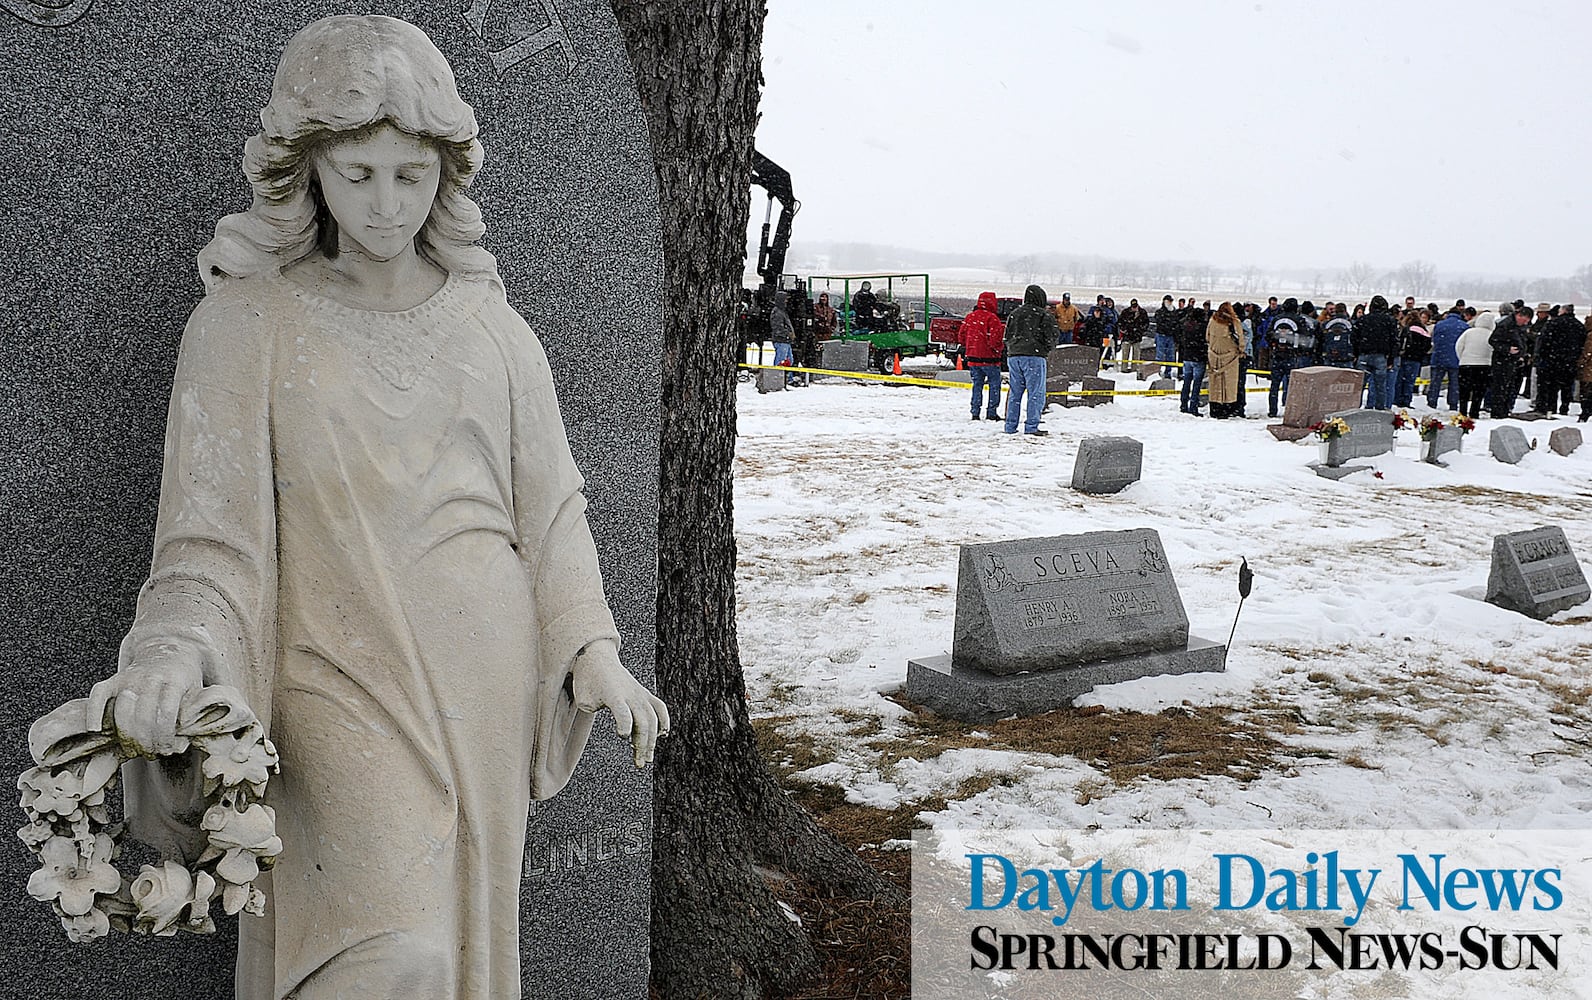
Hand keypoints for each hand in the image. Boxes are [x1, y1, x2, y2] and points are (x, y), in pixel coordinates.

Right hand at [86, 640, 204, 756]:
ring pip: (122, 710)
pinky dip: (94, 712)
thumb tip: (178, 746)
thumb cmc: (185, 680)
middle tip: (150, 753)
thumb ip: (190, 716)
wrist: (172, 652)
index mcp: (174, 681)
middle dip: (146, 742)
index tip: (167, 750)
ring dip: (126, 736)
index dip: (165, 737)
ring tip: (133, 750)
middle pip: (143, 716)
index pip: (166, 714)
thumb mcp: (196, 694)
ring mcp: (129, 677)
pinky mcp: (113, 679)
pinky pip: (98, 695)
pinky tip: (96, 730)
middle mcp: (150, 677)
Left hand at [570, 640, 669, 767]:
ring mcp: (639, 694)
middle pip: (643, 721)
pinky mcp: (644, 693)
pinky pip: (659, 707)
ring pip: (653, 718)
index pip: (623, 712)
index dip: (625, 725)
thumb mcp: (583, 699)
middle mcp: (630, 695)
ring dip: (652, 739)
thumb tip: (616, 725)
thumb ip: (596, 713)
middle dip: (643, 744)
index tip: (623, 736)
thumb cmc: (587, 681)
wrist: (597, 658)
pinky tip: (664, 734)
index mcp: (613, 695)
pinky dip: (664, 720)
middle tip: (640, 763)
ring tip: (647, 757)